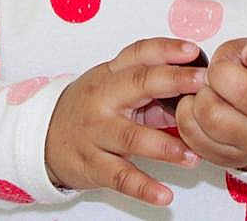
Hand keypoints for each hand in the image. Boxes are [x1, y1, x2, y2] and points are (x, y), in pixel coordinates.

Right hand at [44, 38, 206, 205]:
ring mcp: (96, 132)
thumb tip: (193, 93)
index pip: (139, 54)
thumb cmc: (90, 108)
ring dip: (166, 147)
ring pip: (132, 137)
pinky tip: (164, 196)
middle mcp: (103, 99)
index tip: (193, 50)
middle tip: (203, 86)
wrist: (43, 139)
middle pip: (139, 84)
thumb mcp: (113, 88)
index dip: (166, 50)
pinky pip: (120, 177)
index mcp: (111, 74)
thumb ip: (151, 88)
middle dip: (173, 82)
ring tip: (193, 156)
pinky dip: (143, 188)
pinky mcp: (92, 165)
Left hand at [176, 38, 246, 171]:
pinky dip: (187, 112)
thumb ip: (245, 52)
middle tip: (219, 72)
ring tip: (209, 91)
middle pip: (246, 93)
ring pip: (212, 116)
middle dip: (220, 74)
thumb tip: (221, 68)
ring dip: (201, 96)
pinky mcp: (226, 157)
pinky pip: (192, 132)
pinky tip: (200, 106)